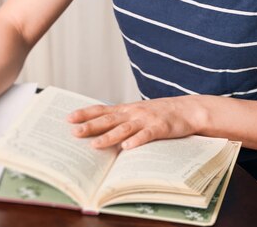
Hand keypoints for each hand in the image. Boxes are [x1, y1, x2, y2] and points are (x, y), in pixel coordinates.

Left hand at [67, 96, 197, 149]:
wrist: (188, 109)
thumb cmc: (160, 114)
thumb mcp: (138, 113)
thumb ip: (121, 120)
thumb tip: (99, 131)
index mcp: (126, 109)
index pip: (101, 110)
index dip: (85, 113)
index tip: (68, 118)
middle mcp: (133, 112)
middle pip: (108, 120)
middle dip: (90, 126)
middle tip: (73, 132)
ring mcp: (146, 120)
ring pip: (124, 129)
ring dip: (108, 136)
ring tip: (94, 144)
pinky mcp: (160, 128)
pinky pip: (147, 135)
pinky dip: (136, 141)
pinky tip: (127, 147)